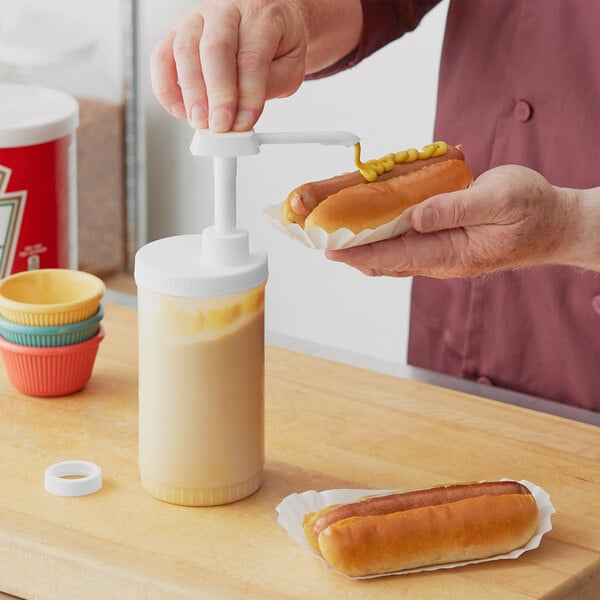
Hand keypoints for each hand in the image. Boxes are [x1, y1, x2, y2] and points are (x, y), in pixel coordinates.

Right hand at [150, 0, 307, 131]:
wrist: (269, 16)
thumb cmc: (279, 42)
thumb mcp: (290, 66)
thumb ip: (272, 86)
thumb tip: (243, 112)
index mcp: (262, 15)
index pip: (251, 58)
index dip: (247, 95)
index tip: (243, 123)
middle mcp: (227, 11)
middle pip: (215, 50)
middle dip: (216, 94)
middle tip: (219, 125)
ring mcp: (199, 18)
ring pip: (185, 50)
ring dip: (191, 93)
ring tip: (201, 121)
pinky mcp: (178, 32)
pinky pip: (161, 56)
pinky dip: (166, 88)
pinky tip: (180, 110)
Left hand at [326, 165, 594, 277]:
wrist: (555, 225)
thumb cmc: (533, 210)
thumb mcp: (499, 199)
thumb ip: (454, 208)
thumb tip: (414, 215)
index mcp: (453, 253)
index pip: (395, 256)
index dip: (359, 252)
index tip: (329, 249)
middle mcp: (441, 260)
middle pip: (386, 260)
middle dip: (351, 252)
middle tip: (319, 240)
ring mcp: (442, 255)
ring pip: (393, 255)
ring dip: (363, 247)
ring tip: (334, 235)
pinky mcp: (444, 245)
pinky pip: (405, 245)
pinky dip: (382, 238)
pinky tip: (368, 227)